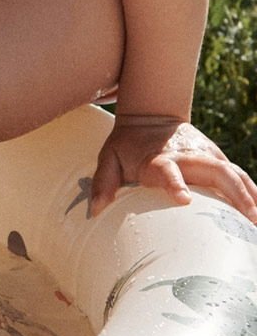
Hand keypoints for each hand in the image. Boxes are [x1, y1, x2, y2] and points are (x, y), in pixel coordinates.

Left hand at [91, 116, 256, 221]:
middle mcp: (187, 156)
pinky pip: (240, 176)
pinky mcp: (217, 159)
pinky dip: (253, 192)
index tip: (183, 199)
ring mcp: (206, 156)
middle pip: (215, 171)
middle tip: (248, 218)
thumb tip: (95, 211)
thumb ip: (102, 183)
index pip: (168, 170)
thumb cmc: (126, 144)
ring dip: (249, 195)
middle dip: (233, 193)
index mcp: (158, 158)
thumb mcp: (108, 158)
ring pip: (233, 173)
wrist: (149, 116)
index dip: (175, 183)